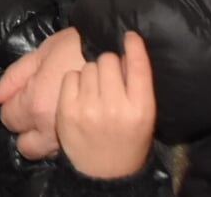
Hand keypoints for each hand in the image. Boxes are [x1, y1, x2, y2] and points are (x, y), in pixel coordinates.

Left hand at [0, 25, 86, 159]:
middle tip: (37, 111)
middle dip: (26, 130)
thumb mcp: (42, 53)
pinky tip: (69, 123)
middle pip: (25, 145)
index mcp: (35, 102)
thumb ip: (13, 77)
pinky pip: (66, 151)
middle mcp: (50, 126)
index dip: (13, 106)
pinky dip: (64, 141)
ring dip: (45, 138)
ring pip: (45, 153)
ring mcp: (71, 137)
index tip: (24, 96)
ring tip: (54, 118)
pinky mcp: (89, 140)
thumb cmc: (77, 46)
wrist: (116, 51)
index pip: (8, 118)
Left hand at [55, 32, 155, 179]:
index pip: (139, 66)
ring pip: (88, 67)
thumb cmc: (127, 139)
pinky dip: (74, 82)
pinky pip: (70, 77)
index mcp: (140, 108)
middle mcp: (115, 107)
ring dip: (91, 73)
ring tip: (95, 91)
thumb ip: (137, 83)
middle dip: (108, 65)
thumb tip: (127, 47)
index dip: (135, 46)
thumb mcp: (143, 114)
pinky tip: (80, 95)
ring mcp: (89, 108)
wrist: (105, 173)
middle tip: (108, 81)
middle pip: (108, 60)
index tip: (130, 36)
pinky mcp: (67, 111)